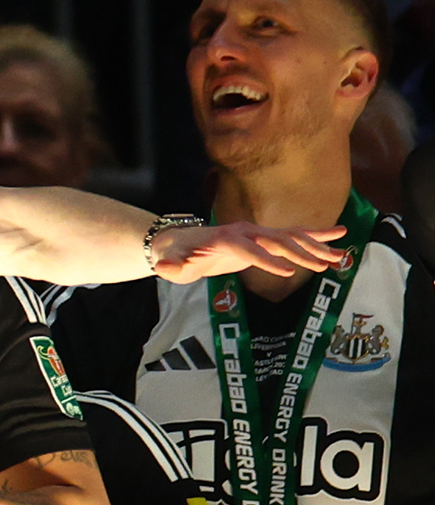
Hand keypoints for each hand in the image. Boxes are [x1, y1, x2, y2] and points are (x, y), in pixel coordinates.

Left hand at [154, 222, 346, 283]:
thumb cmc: (179, 257)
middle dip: (300, 253)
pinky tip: (341, 236)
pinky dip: (318, 236)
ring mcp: (258, 232)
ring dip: (317, 246)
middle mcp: (246, 232)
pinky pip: (295, 235)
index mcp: (226, 239)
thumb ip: (171, 267)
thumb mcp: (173, 265)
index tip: (287, 273)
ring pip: (292, 236)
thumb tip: (164, 269)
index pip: (249, 250)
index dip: (266, 261)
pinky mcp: (266, 237)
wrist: (182, 241)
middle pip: (276, 241)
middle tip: (324, 266)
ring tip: (342, 256)